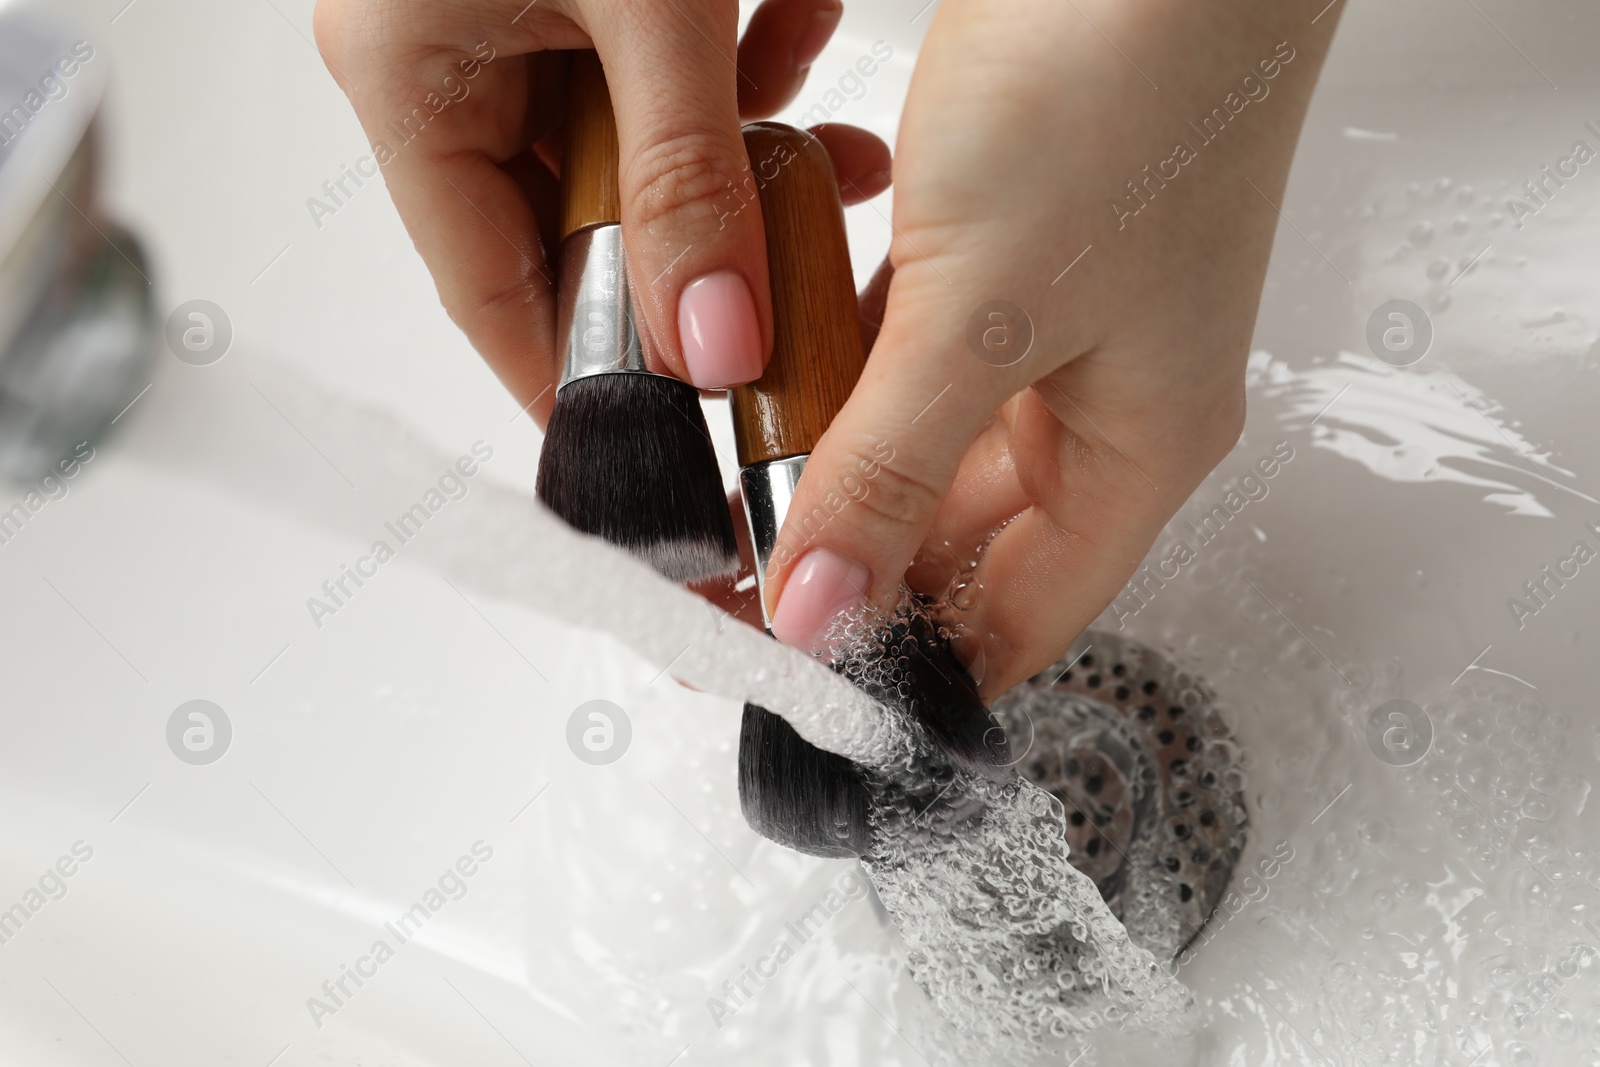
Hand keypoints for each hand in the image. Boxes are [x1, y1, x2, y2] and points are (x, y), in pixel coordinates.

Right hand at [312, 0, 890, 419]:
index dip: (576, 376)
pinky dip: (738, 62)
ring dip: (733, 148)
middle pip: (566, 221)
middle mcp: (440, 50)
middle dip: (689, 246)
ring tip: (820, 145)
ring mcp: (506, 10)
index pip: (485, 287)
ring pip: (627, 146)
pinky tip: (791, 20)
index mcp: (408, 71)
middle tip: (783, 283)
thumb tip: (716, 340)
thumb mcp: (652, 5)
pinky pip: (657, 65)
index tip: (665, 438)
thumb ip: (688, 180)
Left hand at [761, 0, 1342, 698]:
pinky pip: (912, 345)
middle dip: (848, 559)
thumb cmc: (1121, 92)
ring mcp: (1057, 324)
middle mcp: (1104, 403)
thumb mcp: (980, 313)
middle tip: (728, 578)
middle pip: (960, 538)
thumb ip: (887, 467)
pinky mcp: (1011, 250)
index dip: (906, 670)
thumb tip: (821, 608)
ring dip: (833, 454)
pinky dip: (844, 358)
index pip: (1013, 622)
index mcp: (1136, 452)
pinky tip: (778, 358)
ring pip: (924, 440)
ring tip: (733, 481)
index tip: (793, 688)